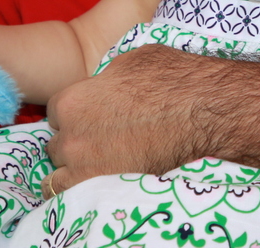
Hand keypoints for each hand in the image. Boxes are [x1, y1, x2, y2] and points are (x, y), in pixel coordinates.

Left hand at [41, 45, 208, 193]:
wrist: (202, 112)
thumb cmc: (171, 80)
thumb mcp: (132, 61)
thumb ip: (107, 78)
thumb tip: (106, 82)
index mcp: (73, 101)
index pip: (57, 112)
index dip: (77, 114)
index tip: (93, 119)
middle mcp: (71, 136)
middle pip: (58, 144)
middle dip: (76, 142)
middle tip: (103, 141)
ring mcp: (84, 167)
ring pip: (58, 176)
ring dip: (74, 170)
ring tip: (100, 166)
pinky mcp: (102, 190)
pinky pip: (72, 197)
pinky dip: (80, 193)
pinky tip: (98, 184)